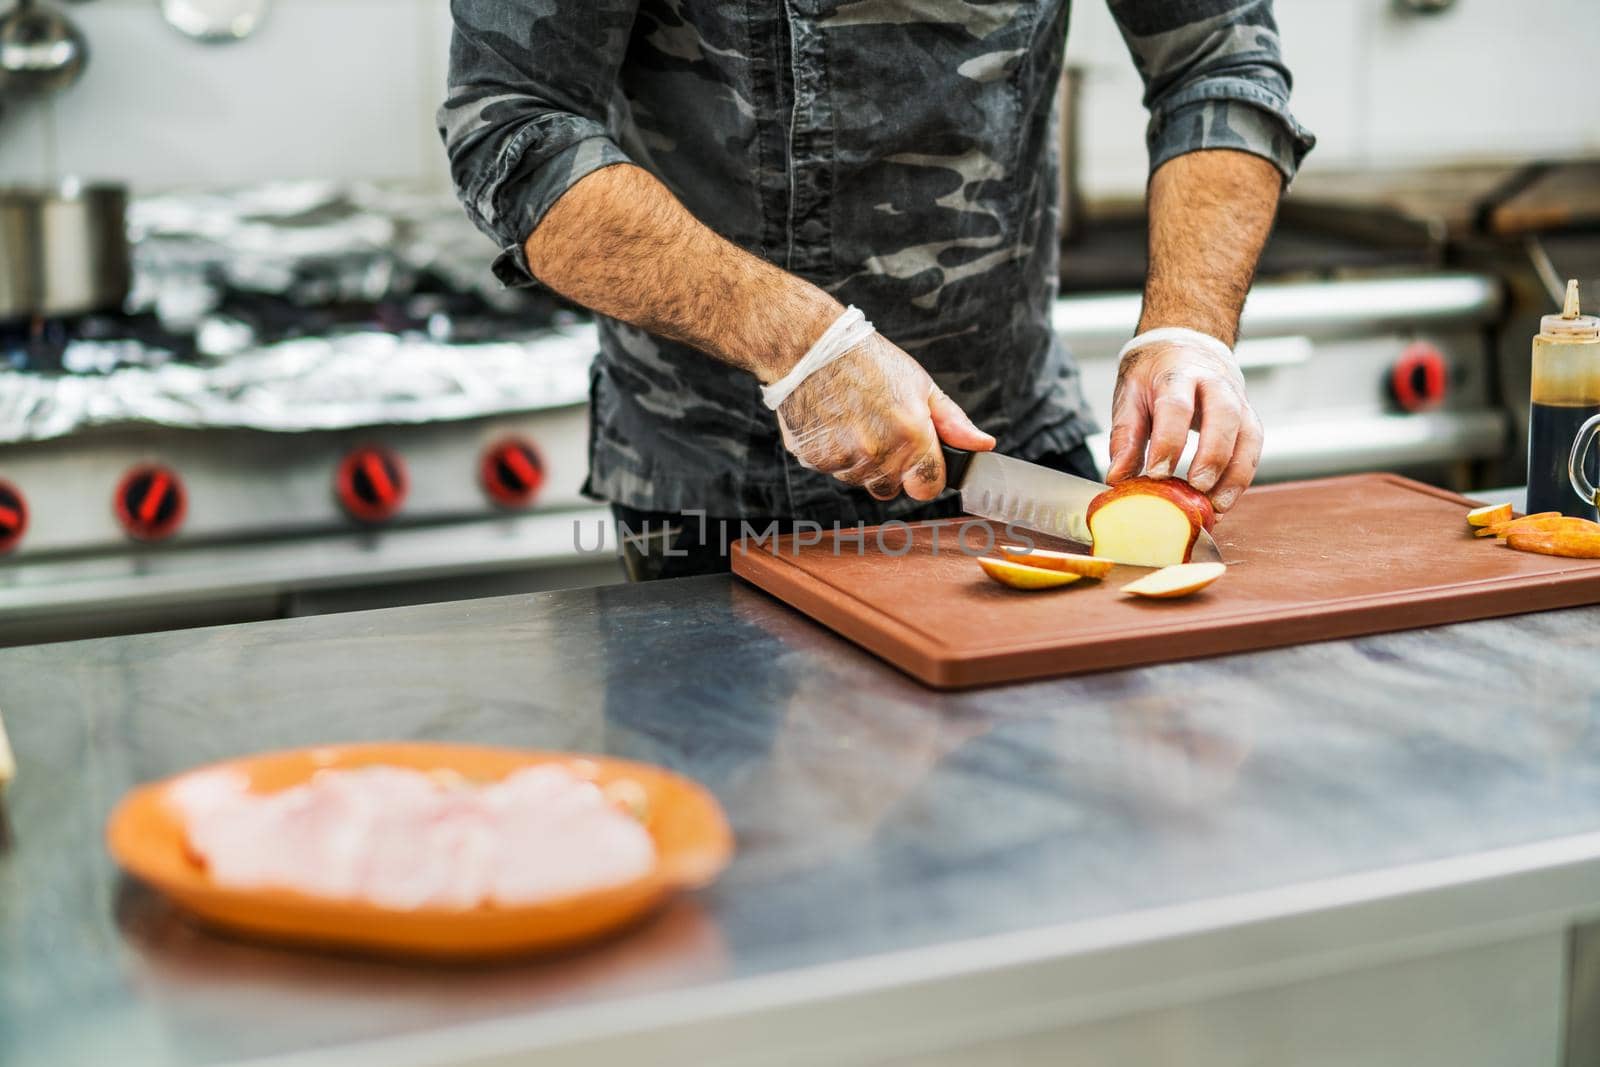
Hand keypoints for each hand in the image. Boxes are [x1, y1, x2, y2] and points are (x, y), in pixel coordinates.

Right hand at [777, 333, 994, 500]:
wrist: (810, 347)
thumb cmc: (867, 361)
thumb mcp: (920, 385)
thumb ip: (953, 423)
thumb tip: (983, 445)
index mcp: (911, 437)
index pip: (928, 488)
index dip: (926, 474)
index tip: (919, 457)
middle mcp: (878, 454)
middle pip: (892, 488)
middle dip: (891, 467)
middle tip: (880, 428)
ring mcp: (843, 460)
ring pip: (860, 480)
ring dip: (860, 461)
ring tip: (853, 420)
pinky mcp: (814, 459)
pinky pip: (832, 470)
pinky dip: (833, 454)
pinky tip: (833, 422)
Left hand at [1105, 340, 1261, 511]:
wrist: (1186, 347)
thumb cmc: (1154, 376)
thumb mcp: (1130, 397)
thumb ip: (1125, 436)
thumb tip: (1117, 477)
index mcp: (1177, 374)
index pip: (1176, 406)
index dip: (1168, 442)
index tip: (1157, 474)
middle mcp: (1213, 383)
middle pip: (1224, 415)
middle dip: (1213, 455)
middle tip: (1198, 487)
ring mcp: (1236, 399)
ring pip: (1248, 434)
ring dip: (1235, 473)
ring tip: (1216, 506)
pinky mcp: (1248, 417)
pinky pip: (1253, 447)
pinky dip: (1242, 476)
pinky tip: (1225, 499)